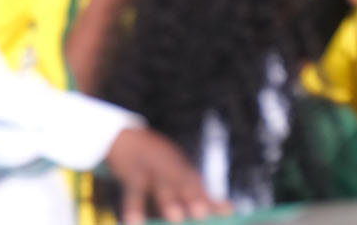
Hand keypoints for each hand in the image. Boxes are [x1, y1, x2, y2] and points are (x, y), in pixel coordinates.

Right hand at [104, 127, 221, 224]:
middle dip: (193, 197)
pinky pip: (133, 190)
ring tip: (175, 217)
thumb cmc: (158, 164)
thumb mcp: (180, 174)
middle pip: (183, 182)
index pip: (200, 186)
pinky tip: (133, 222)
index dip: (212, 201)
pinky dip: (133, 206)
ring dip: (168, 200)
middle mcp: (171, 168)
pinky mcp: (132, 172)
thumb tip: (231, 210)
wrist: (125, 138)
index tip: (228, 212)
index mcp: (185, 171)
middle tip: (201, 213)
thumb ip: (201, 194)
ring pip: (161, 184)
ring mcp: (152, 168)